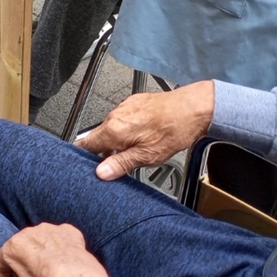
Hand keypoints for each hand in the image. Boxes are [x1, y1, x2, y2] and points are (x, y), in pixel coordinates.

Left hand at [0, 224, 109, 276]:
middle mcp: (47, 230)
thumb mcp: (85, 270)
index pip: (57, 246)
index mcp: (69, 234)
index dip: (53, 266)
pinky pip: (1, 263)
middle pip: (36, 252)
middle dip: (38, 275)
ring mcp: (28, 236)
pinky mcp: (11, 248)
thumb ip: (73, 268)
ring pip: (20, 258)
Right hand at [75, 80, 214, 180]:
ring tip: (137, 150)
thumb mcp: (147, 156)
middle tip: (119, 164)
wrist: (192, 108)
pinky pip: (122, 119)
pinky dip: (126, 130)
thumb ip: (121, 164)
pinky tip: (144, 136)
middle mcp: (114, 116)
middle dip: (104, 151)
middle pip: (98, 137)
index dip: (83, 156)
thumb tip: (101, 173)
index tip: (86, 165)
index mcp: (113, 130)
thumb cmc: (174, 130)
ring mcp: (123, 108)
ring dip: (117, 141)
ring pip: (111, 128)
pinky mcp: (133, 103)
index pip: (85, 144)